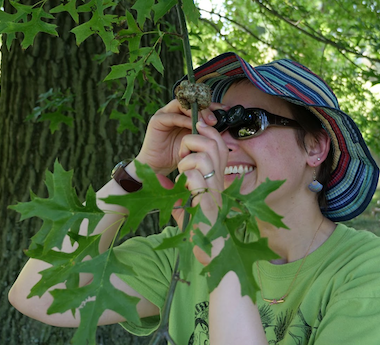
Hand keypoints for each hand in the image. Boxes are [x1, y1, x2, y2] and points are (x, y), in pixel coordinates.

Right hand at [134, 100, 222, 175]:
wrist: (160, 166)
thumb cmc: (179, 155)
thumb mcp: (197, 142)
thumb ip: (206, 133)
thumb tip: (222, 126)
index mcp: (186, 115)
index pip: (201, 104)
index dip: (213, 105)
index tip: (225, 110)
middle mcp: (176, 111)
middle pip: (192, 101)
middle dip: (205, 108)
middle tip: (214, 119)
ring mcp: (165, 114)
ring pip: (182, 105)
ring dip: (195, 112)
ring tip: (205, 123)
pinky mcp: (157, 120)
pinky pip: (172, 116)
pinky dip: (184, 120)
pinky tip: (193, 127)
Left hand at [173, 119, 228, 264]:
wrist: (211, 252)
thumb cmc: (199, 230)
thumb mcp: (185, 206)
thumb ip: (175, 192)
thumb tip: (160, 180)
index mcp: (216, 179)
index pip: (219, 145)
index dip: (209, 132)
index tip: (197, 127)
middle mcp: (218, 181)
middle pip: (213, 145)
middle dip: (193, 142)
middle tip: (183, 156)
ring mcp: (214, 191)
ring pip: (202, 158)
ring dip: (186, 162)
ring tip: (182, 176)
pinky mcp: (207, 202)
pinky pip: (194, 176)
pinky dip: (184, 178)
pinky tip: (183, 188)